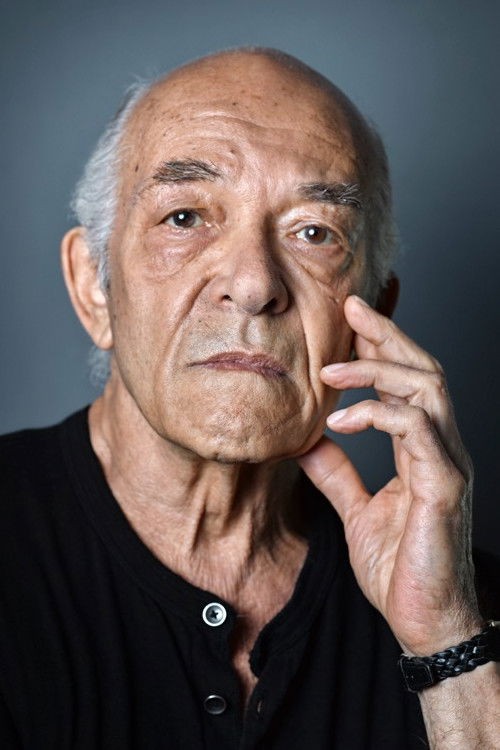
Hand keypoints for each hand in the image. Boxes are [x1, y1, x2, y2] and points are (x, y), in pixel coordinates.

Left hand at [298, 295, 481, 654]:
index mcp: (424, 449)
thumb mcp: (357, 509)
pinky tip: (340, 419)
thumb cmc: (400, 567)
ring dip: (379, 370)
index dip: (383, 345)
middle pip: (424, 370)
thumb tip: (306, 441)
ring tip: (331, 369)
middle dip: (387, 334)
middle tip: (350, 308)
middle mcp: (442, 448)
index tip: (350, 318)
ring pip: (428, 388)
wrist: (424, 620)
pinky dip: (378, 414)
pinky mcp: (445, 486)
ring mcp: (448, 463)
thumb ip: (338, 473)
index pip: (408, 381)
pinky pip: (417, 429)